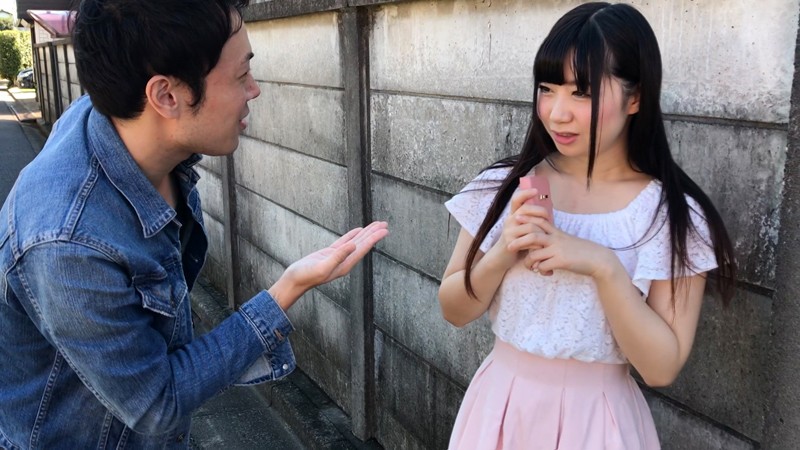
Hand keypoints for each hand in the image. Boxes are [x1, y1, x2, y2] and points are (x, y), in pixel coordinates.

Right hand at [269, 221, 388, 308]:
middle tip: (384, 224)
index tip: (384, 230)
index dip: (374, 238)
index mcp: (345, 264)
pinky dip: (352, 235)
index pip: (363, 248)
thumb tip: (354, 245)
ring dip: (366, 233)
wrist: (294, 281)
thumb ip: (338, 256)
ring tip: (376, 225)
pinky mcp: (329, 254)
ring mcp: (337, 257)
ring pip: (355, 241)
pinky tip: (358, 231)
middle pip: (363, 244)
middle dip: (373, 233)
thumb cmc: (306, 276)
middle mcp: (344, 261)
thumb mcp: (322, 267)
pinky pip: (344, 242)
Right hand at [492, 187, 551, 268]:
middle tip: (549, 217)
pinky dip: (538, 243)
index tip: (536, 190)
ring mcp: (509, 231)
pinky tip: (541, 246)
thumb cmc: (517, 241)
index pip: (516, 199)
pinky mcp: (511, 242)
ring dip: (542, 230)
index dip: (525, 193)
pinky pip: (530, 240)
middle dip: (540, 211)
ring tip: (547, 235)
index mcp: (512, 215)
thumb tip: (546, 211)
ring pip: (531, 226)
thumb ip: (529, 219)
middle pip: (525, 209)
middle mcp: (509, 220)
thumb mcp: (521, 228)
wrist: (501, 257)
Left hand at [509, 217, 613, 277]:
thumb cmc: (580, 251)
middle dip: (518, 241)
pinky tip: (546, 273)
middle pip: (532, 235)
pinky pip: (543, 266)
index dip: (527, 219)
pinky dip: (541, 271)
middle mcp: (555, 239)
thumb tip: (540, 243)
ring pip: (535, 254)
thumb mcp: (566, 240)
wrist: (597, 259)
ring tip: (530, 267)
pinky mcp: (561, 261)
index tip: (516, 217)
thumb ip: (553, 239)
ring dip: (528, 262)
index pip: (539, 222)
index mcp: (556, 233)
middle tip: (509, 247)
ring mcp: (558, 250)